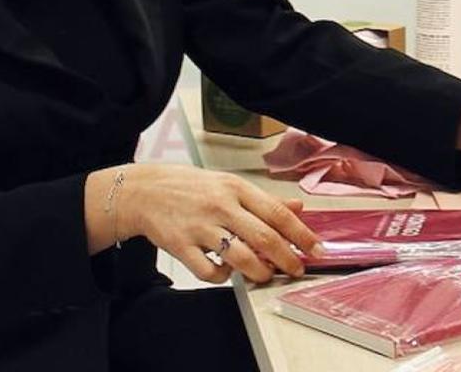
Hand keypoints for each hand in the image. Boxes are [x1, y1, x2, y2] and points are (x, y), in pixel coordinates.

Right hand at [94, 163, 317, 285]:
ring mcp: (200, 227)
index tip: (316, 249)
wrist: (144, 191)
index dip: (301, 234)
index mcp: (237, 188)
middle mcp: (221, 206)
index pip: (278, 213)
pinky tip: (226, 271)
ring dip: (259, 272)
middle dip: (287, 258)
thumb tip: (298, 208)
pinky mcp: (181, 246)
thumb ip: (264, 199)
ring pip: (240, 257)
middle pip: (264, 238)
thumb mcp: (229, 184)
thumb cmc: (191, 188)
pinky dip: (223, 277)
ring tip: (265, 275)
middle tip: (297, 269)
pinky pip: (208, 271)